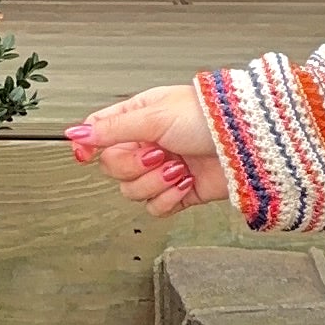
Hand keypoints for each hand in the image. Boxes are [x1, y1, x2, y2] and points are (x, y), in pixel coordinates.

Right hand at [67, 84, 224, 217]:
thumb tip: (76, 133)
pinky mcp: (178, 192)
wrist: (247, 142)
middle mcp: (148, 143)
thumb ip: (112, 129)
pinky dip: (169, 199)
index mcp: (139, 117)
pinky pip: (155, 208)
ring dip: (155, 183)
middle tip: (158, 154)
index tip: (85, 153)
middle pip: (113, 168)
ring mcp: (162, 169)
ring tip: (178, 168)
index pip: (99, 133)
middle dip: (134, 166)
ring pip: (132, 191)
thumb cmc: (210, 117)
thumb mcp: (154, 116)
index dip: (89, 145)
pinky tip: (185, 182)